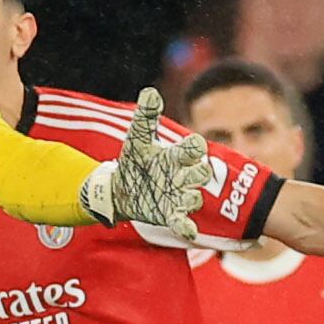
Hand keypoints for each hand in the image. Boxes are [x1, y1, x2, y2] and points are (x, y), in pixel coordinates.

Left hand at [81, 88, 211, 238]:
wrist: (121, 187)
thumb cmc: (134, 160)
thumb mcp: (137, 139)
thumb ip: (145, 118)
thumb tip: (150, 92)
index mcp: (177, 155)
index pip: (195, 148)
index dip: (194, 147)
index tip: (192, 147)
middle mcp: (182, 175)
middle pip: (201, 172)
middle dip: (198, 172)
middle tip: (185, 174)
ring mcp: (178, 196)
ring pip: (195, 197)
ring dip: (192, 197)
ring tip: (186, 196)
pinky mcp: (169, 214)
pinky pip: (182, 222)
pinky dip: (186, 226)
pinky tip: (189, 230)